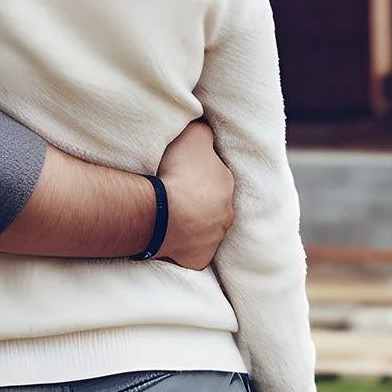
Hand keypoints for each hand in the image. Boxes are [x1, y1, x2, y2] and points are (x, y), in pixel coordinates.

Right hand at [155, 119, 233, 269]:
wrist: (164, 214)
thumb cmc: (179, 172)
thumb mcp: (194, 134)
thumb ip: (204, 132)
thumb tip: (207, 132)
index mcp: (228, 183)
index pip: (216, 172)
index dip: (199, 169)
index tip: (183, 168)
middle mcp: (227, 213)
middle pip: (213, 202)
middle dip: (199, 197)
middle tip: (177, 191)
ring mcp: (214, 239)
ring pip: (205, 227)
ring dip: (193, 221)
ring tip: (172, 214)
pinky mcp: (199, 259)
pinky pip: (192, 249)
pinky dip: (184, 243)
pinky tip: (170, 234)